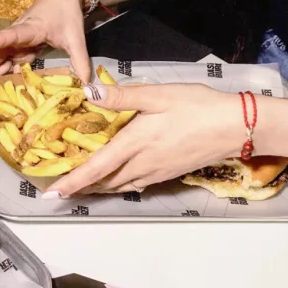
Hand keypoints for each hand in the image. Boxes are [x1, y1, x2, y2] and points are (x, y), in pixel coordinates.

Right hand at [0, 0, 90, 95]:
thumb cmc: (66, 12)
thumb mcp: (75, 37)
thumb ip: (80, 60)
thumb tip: (86, 85)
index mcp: (29, 29)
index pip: (9, 35)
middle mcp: (16, 38)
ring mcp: (16, 44)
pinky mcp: (20, 49)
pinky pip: (8, 66)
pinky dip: (4, 80)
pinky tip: (4, 96)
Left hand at [47, 83, 243, 195]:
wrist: (235, 127)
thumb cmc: (197, 106)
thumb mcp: (158, 95)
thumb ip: (122, 97)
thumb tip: (89, 93)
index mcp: (134, 143)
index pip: (95, 168)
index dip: (72, 182)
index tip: (52, 194)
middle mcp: (141, 164)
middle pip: (104, 182)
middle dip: (80, 187)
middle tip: (60, 188)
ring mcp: (154, 172)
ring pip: (118, 186)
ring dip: (98, 187)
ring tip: (81, 185)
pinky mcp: (166, 174)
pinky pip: (134, 184)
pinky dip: (117, 185)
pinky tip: (115, 179)